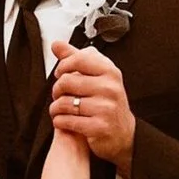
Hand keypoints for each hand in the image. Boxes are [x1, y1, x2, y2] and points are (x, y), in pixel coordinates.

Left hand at [48, 42, 135, 178]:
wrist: (123, 133)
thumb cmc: (107, 102)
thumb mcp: (97, 76)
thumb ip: (76, 58)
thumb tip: (57, 44)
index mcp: (110, 72)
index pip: (78, 59)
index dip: (63, 66)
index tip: (60, 73)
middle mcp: (110, 88)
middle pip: (66, 81)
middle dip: (57, 90)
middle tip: (59, 95)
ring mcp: (105, 108)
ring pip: (64, 103)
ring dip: (55, 108)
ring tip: (59, 109)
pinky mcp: (99, 127)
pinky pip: (67, 121)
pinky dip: (59, 121)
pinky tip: (63, 120)